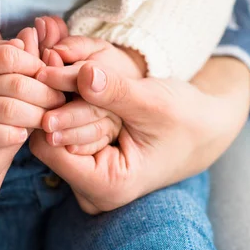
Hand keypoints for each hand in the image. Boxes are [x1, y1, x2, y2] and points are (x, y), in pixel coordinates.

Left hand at [30, 57, 249, 213]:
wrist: (204, 130)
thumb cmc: (186, 119)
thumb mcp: (153, 101)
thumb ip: (115, 91)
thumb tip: (81, 74)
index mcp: (109, 186)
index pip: (51, 149)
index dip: (48, 107)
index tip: (46, 69)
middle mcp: (92, 191)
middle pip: (49, 142)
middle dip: (49, 99)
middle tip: (45, 58)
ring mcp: (88, 179)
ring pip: (53, 135)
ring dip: (55, 99)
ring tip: (52, 61)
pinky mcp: (89, 164)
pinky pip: (63, 133)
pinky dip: (65, 104)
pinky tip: (66, 78)